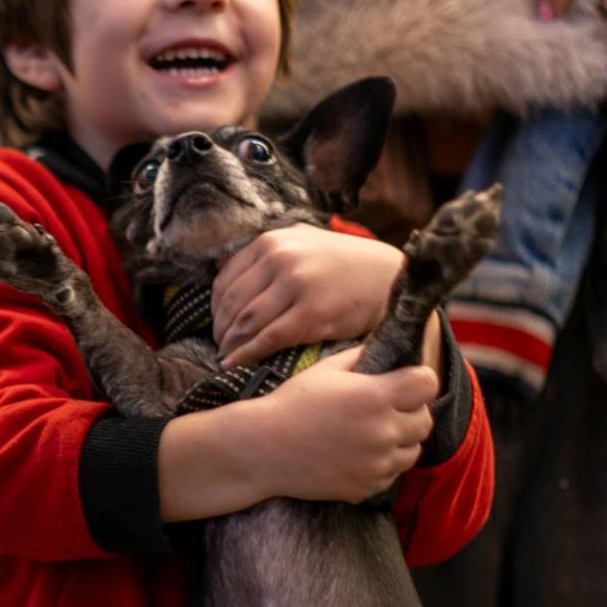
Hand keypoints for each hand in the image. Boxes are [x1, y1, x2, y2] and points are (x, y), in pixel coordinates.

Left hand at [212, 224, 403, 367]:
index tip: (218, 325)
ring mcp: (296, 285)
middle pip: (232, 303)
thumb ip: (267, 251)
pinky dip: (246, 355)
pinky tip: (236, 364)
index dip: (216, 308)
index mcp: (272, 241)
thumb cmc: (346, 262)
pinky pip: (268, 338)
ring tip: (226, 358)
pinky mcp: (312, 313)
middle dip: (220, 330)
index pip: (226, 280)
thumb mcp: (304, 241)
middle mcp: (280, 258)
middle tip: (219, 347)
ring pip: (246, 322)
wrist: (390, 276)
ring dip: (230, 345)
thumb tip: (221, 267)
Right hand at [252, 347, 437, 503]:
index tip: (407, 381)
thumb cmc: (293, 403)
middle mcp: (383, 432)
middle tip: (389, 406)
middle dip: (412, 410)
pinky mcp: (366, 487)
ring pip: (414, 451)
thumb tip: (386, 350)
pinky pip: (392, 475)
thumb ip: (362, 357)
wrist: (264, 447)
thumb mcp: (327, 369)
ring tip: (376, 431)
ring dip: (402, 440)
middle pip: (425, 420)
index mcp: (375, 396)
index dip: (419, 379)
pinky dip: (384, 465)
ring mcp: (376, 464)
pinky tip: (361, 454)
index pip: (428, 384)